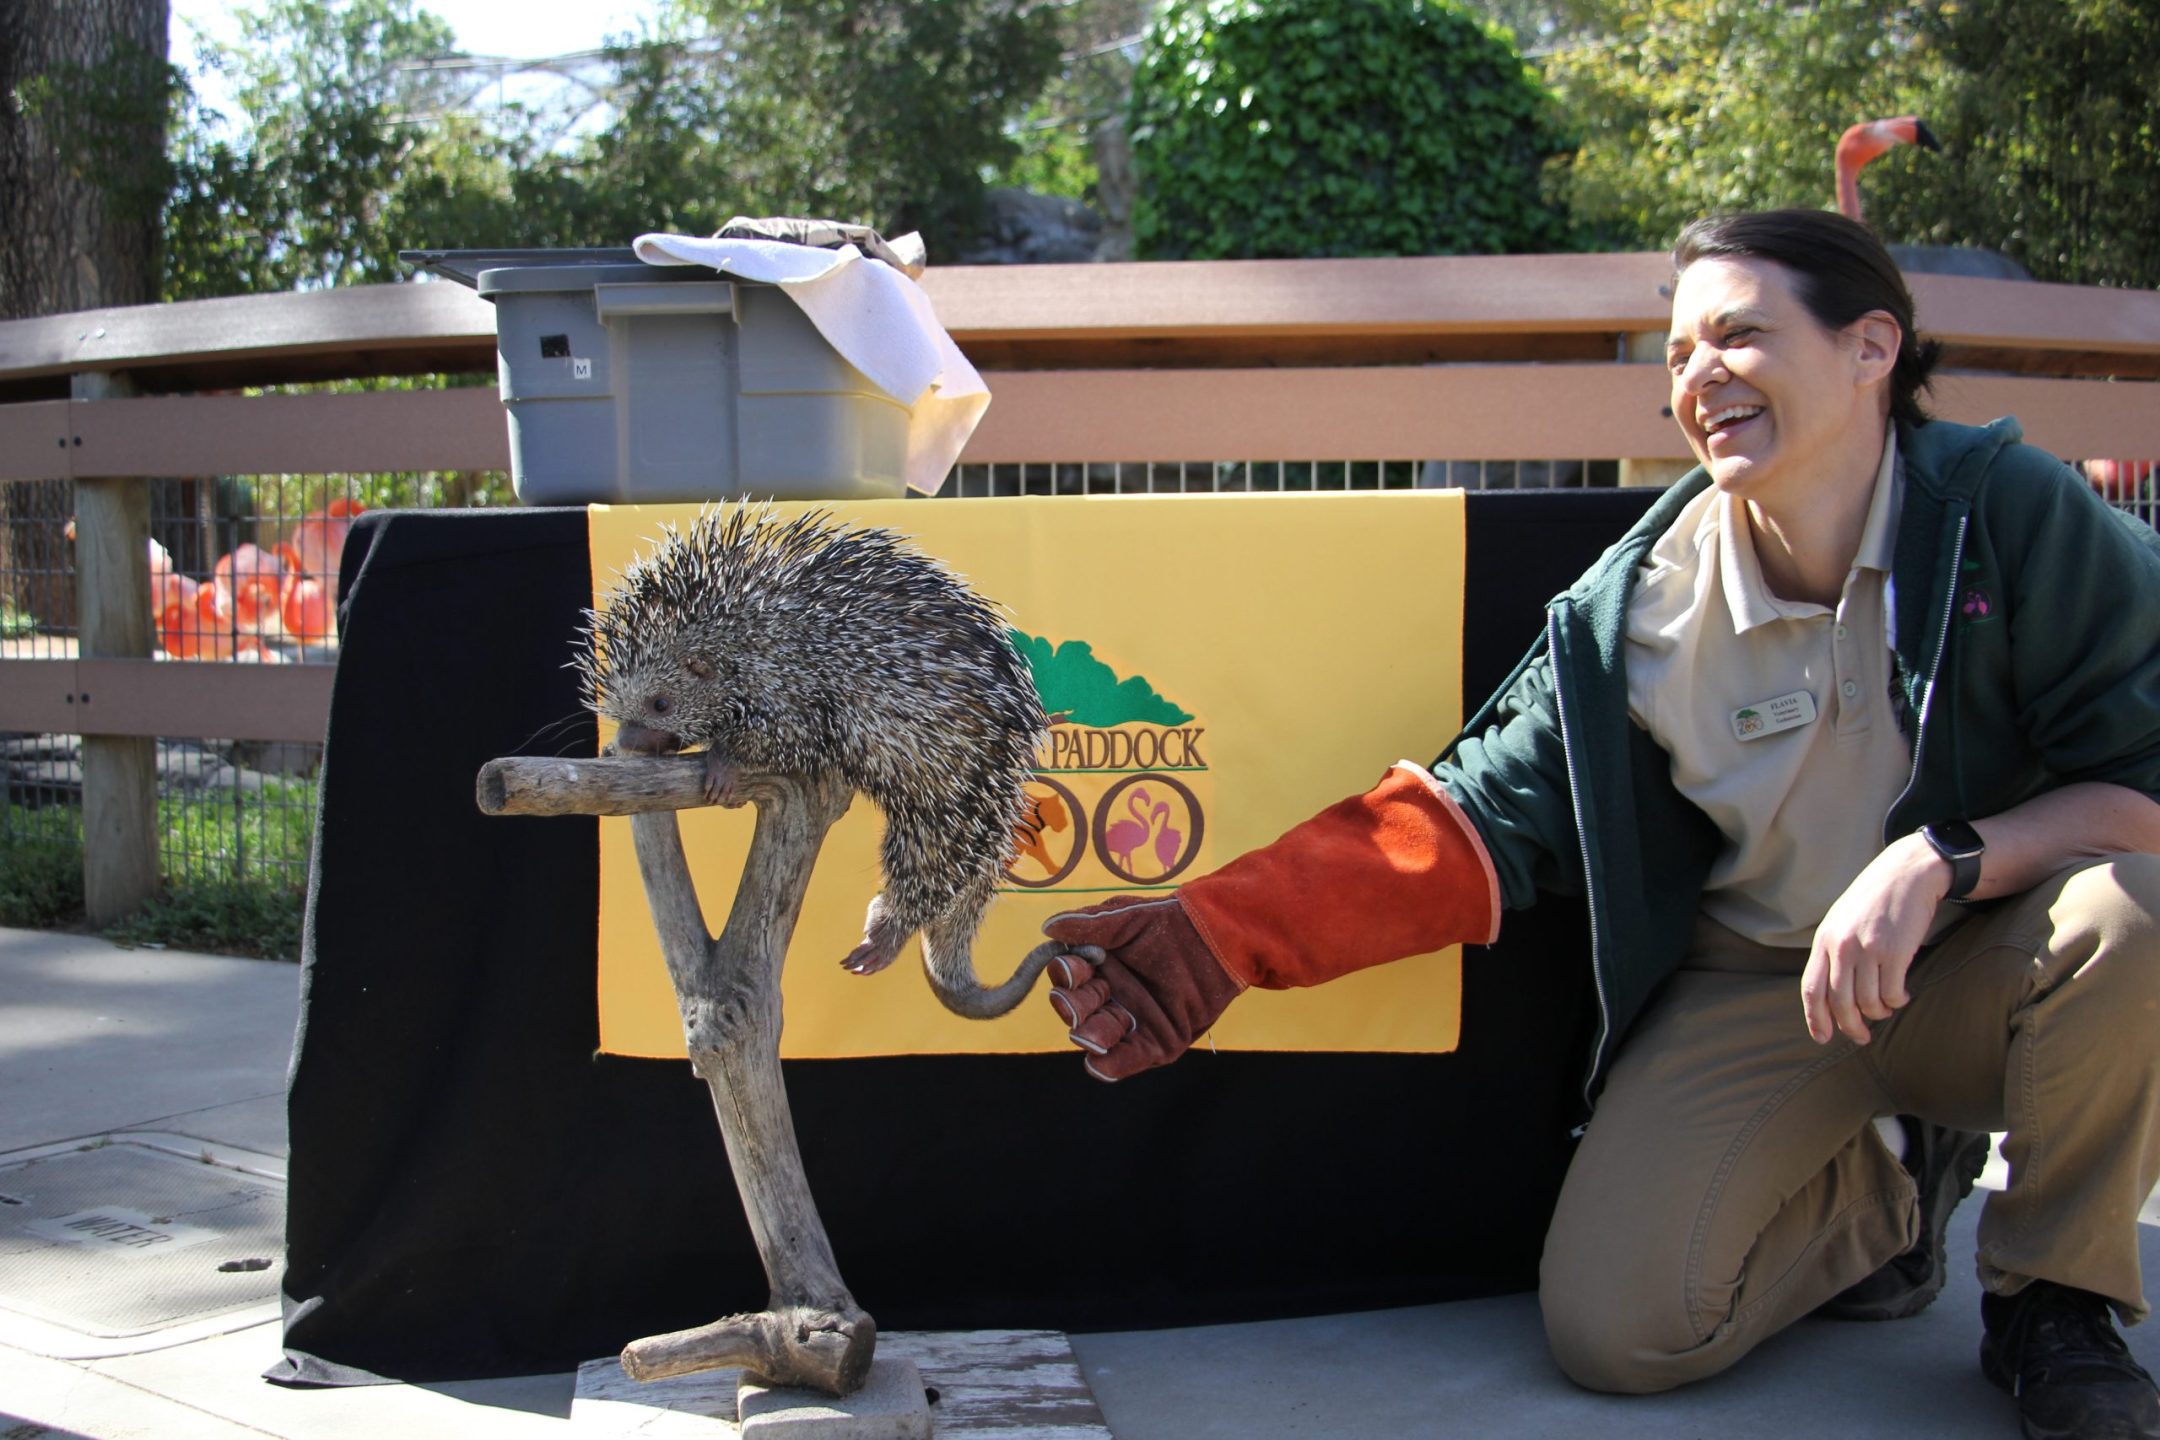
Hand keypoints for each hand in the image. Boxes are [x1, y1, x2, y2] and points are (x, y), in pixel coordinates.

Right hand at [1042, 894, 1246, 1081]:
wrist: (1216, 937)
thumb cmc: (1169, 922)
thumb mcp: (1126, 919)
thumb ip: (1089, 925)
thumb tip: (1048, 928)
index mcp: (1097, 967)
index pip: (1069, 976)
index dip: (1067, 975)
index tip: (1073, 968)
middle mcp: (1109, 996)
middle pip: (1078, 1009)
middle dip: (1074, 1007)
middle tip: (1076, 1001)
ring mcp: (1131, 1021)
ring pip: (1098, 1035)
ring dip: (1089, 1036)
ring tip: (1089, 1034)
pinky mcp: (1155, 1043)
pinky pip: (1128, 1059)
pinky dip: (1111, 1065)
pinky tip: (1100, 1062)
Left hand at [1802, 832, 1950, 1044]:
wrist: (1906, 874)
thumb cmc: (1873, 901)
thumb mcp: (1841, 922)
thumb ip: (1833, 953)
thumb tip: (1831, 996)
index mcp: (1824, 940)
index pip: (1812, 989)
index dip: (1816, 1018)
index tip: (1823, 1038)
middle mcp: (1842, 946)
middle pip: (1840, 1002)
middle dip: (1850, 1026)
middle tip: (1861, 1037)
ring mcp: (1868, 949)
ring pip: (1868, 1002)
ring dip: (1878, 1013)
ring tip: (1885, 1008)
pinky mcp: (1896, 951)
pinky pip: (1892, 993)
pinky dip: (1897, 1001)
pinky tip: (1901, 995)